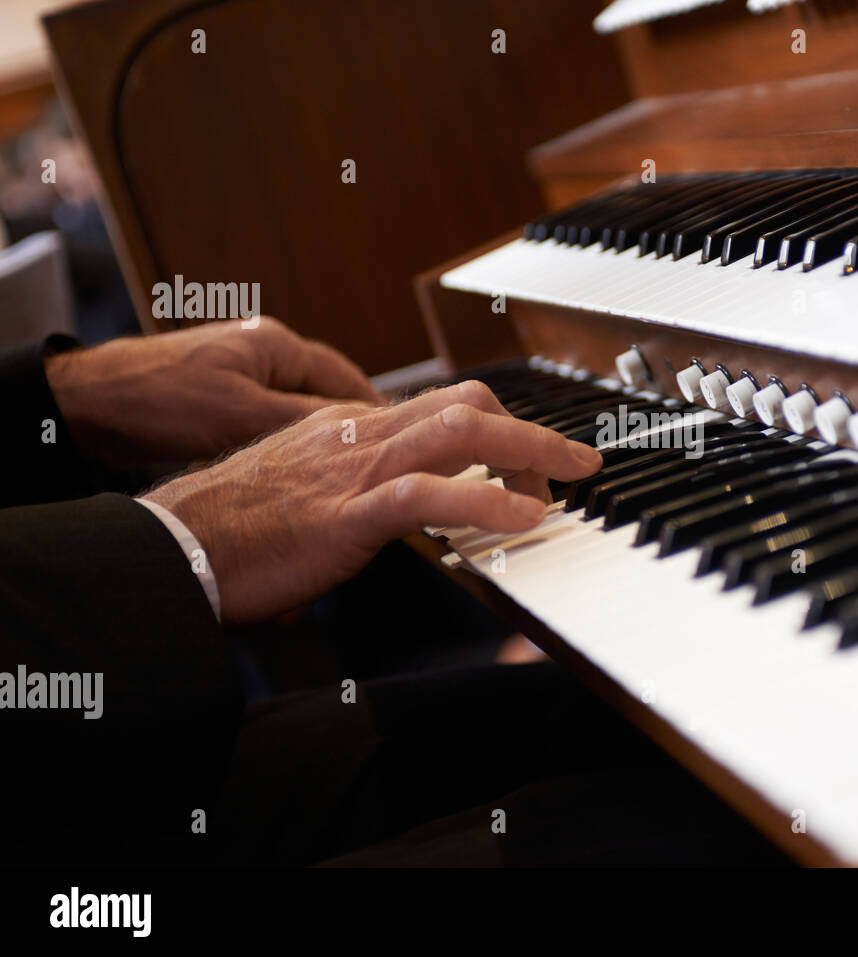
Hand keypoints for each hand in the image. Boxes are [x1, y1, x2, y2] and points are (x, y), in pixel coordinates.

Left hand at [45, 318, 381, 467]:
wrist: (89, 403)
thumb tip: (366, 430)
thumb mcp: (243, 414)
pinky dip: (289, 444)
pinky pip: (271, 420)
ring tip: (343, 474)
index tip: (406, 445)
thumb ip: (307, 420)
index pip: (349, 381)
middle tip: (381, 464)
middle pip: (330, 393)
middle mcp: (264, 352)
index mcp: (277, 345)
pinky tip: (295, 471)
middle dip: (354, 429)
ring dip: (319, 440)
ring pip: (300, 410)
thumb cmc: (161, 400)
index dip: (378, 416)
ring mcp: (240, 373)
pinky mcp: (219, 397)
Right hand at [143, 380, 602, 621]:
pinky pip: (427, 493)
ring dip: (527, 452)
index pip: (442, 408)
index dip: (500, 427)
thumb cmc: (236, 528)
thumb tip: (408, 504)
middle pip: (465, 405)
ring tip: (569, 479)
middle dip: (529, 431)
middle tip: (572, 465)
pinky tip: (522, 517)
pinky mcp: (346, 513)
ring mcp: (355, 470)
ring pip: (458, 433)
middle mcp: (360, 436)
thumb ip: (360, 486)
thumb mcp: (311, 491)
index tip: (534, 454)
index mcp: (352, 431)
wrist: (175, 546)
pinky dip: (484, 499)